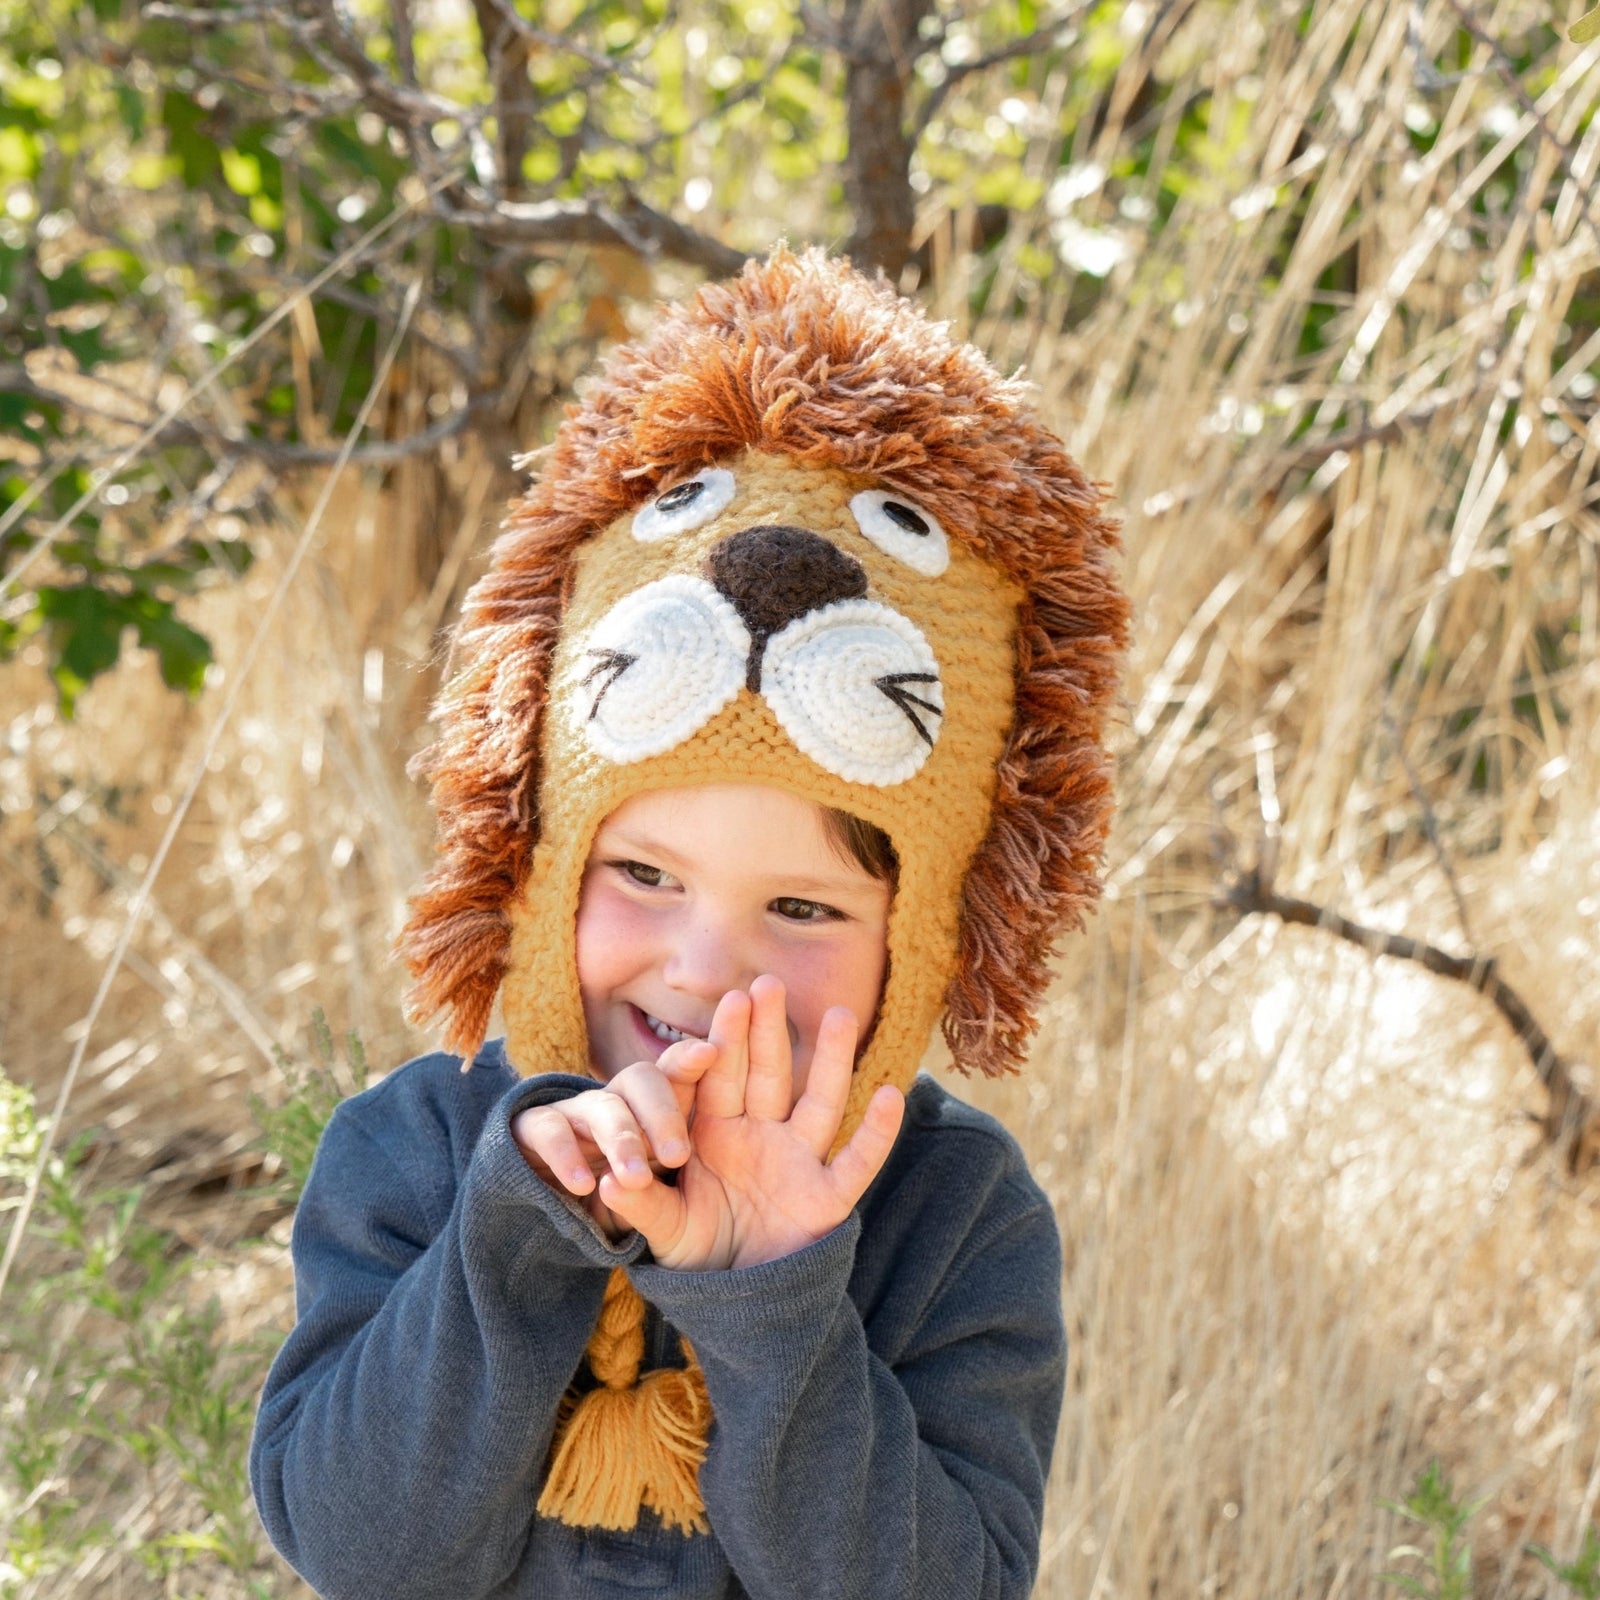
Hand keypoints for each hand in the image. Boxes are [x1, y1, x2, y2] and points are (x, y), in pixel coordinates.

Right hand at [512, 1037, 717, 1239]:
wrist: (550, 1219)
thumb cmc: (617, 1199)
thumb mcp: (654, 1189)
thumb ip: (669, 1167)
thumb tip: (688, 1155)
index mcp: (652, 1109)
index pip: (675, 1074)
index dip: (688, 1060)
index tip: (709, 1052)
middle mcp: (616, 1101)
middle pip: (642, 1079)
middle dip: (662, 1113)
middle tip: (679, 1155)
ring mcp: (575, 1112)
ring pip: (602, 1106)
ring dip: (620, 1140)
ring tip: (636, 1179)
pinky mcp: (532, 1131)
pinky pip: (549, 1130)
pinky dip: (565, 1155)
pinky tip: (583, 1184)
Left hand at [597, 975, 904, 1269]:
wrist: (737, 1305)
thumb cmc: (696, 1257)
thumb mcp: (664, 1230)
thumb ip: (642, 1205)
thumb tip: (607, 1185)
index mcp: (715, 1135)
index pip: (720, 1079)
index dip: (726, 1042)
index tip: (729, 1003)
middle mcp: (760, 1137)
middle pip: (767, 1075)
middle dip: (769, 1031)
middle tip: (770, 983)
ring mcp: (797, 1163)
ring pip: (817, 1102)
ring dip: (830, 1060)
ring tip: (840, 1013)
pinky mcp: (827, 1200)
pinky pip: (856, 1163)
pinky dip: (876, 1134)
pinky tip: (892, 1095)